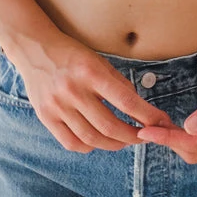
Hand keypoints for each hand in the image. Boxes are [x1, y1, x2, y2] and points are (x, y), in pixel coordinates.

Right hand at [12, 33, 178, 153]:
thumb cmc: (73, 55)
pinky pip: (71, 143)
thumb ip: (118, 85)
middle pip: (109, 126)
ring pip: (92, 139)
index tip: (161, 123)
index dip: (147, 116)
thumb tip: (140, 111)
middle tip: (144, 137)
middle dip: (133, 137)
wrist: (35, 49)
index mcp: (90, 72)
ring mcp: (57, 106)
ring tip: (124, 141)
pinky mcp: (45, 117)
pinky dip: (89, 147)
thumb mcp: (99, 61)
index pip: (126, 101)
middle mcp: (73, 90)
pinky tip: (98, 141)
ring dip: (114, 144)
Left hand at [135, 61, 196, 163]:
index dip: (168, 138)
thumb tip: (189, 127)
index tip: (145, 132)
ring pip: (196, 151)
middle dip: (169, 142)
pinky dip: (186, 138)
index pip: (194, 144)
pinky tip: (175, 127)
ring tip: (156, 128)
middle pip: (192, 153)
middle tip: (146, 127)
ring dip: (176, 141)